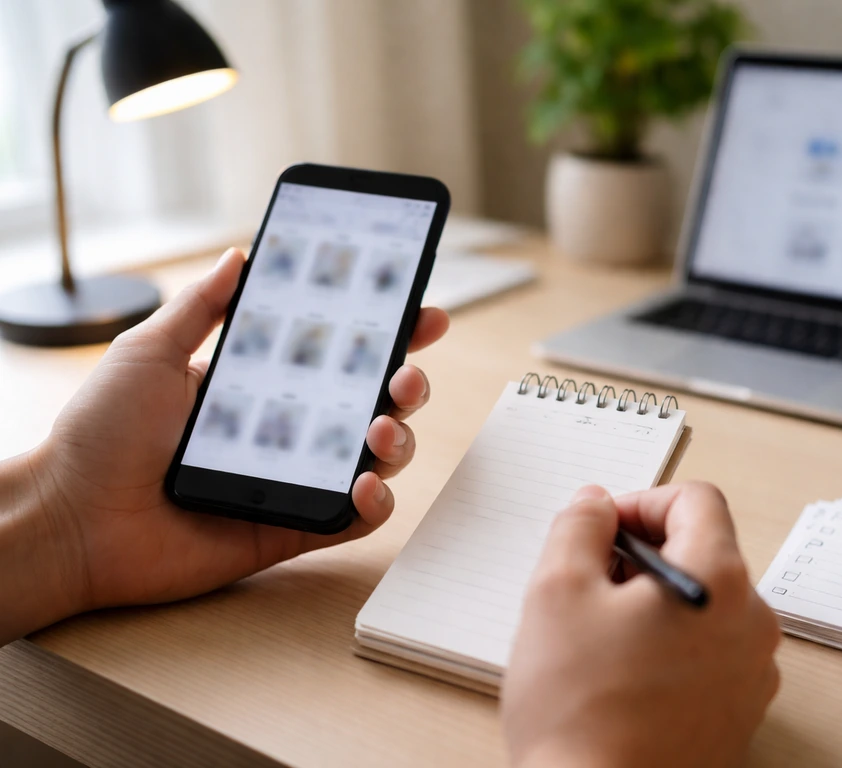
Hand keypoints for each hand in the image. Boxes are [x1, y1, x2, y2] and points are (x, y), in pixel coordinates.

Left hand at [12, 248, 448, 625]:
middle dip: (408, 383)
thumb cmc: (99, 435)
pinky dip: (376, 502)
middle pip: (374, 402)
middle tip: (403, 374)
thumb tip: (239, 255)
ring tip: (380, 428)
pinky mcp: (294, 527)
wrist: (70, 520)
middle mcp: (289, 430)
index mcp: (264, 384)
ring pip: (377, 457)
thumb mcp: (148, 352)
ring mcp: (296, 479)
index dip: (388, 333)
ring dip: (399, 439)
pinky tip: (363, 484)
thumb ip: (199, 306)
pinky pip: (355, 518)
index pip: (340, 353)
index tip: (422, 313)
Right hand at [501, 483, 779, 767]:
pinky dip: (666, 644)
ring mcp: (750, 676)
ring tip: (597, 636)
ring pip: (701, 605)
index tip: (602, 529)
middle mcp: (751, 626)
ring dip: (651, 601)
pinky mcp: (735, 715)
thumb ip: (579, 526)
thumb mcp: (557, 590)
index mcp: (719, 583)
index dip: (641, 501)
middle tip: (588, 582)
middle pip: (701, 552)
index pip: (696, 501)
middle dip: (641, 555)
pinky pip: (706, 652)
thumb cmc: (579, 710)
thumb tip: (596, 504)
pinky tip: (618, 675)